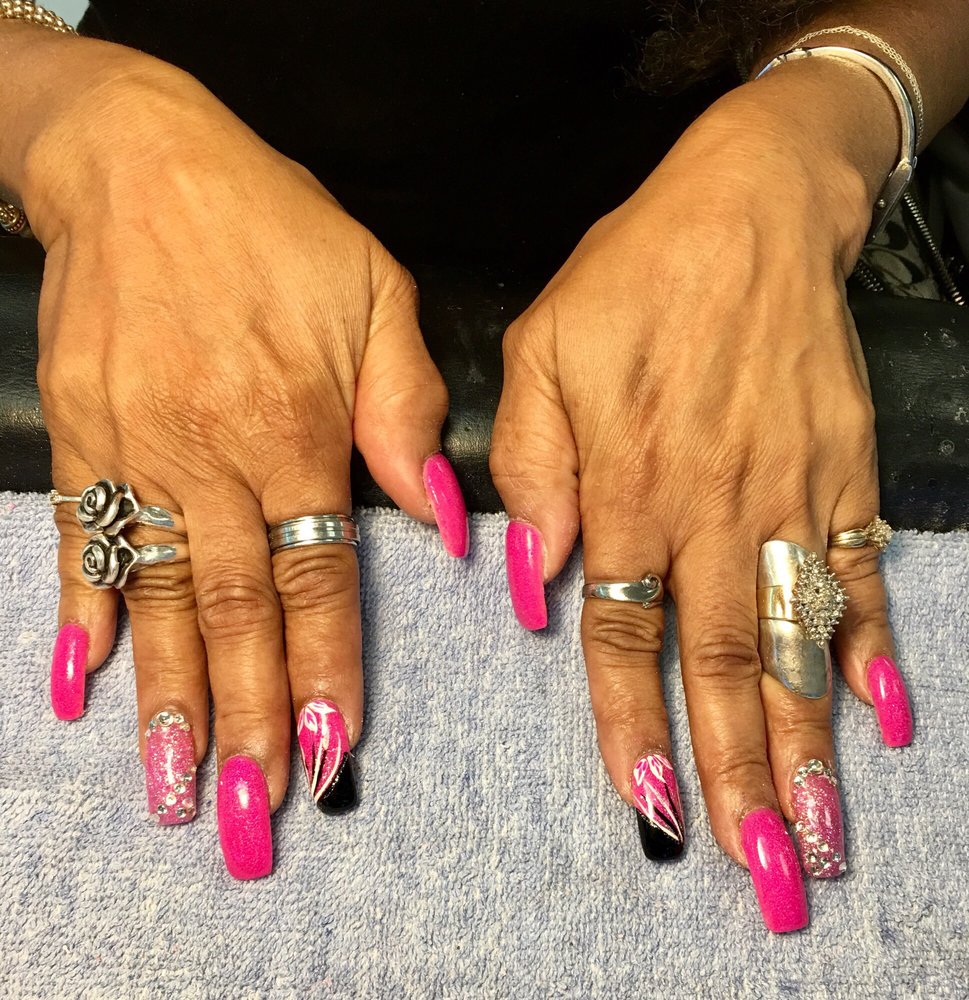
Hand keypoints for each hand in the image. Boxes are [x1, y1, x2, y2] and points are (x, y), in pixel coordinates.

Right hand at [37, 53, 466, 876]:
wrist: (141, 161)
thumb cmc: (272, 226)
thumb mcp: (373, 293)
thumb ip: (404, 410)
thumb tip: (438, 515)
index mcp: (296, 427)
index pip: (319, 576)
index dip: (324, 667)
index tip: (328, 749)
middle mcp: (213, 453)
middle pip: (236, 609)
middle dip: (244, 716)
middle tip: (248, 808)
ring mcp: (136, 448)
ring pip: (161, 593)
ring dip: (168, 694)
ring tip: (171, 780)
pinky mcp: (80, 433)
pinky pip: (82, 537)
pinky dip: (84, 611)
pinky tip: (84, 682)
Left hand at [490, 62, 912, 928]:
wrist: (748, 209)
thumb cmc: (634, 278)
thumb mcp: (543, 351)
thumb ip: (534, 466)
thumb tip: (537, 575)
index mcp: (629, 484)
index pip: (624, 631)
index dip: (633, 721)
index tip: (649, 802)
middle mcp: (712, 506)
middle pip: (719, 658)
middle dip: (736, 765)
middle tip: (754, 858)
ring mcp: (787, 492)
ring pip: (793, 633)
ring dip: (805, 734)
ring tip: (819, 822)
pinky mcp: (840, 468)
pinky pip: (856, 567)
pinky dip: (869, 641)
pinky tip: (884, 710)